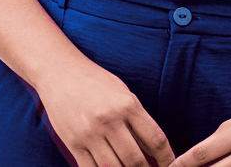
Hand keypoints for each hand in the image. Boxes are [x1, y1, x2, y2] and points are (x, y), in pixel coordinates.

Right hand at [37, 55, 176, 166]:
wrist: (61, 72)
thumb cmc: (96, 81)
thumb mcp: (122, 92)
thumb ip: (137, 118)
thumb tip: (153, 148)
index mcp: (127, 104)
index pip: (155, 139)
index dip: (166, 158)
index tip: (169, 165)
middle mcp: (110, 119)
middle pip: (135, 160)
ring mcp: (90, 133)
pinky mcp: (73, 143)